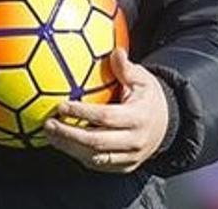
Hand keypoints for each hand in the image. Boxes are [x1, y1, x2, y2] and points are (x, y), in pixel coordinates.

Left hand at [43, 48, 170, 173]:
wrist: (167, 124)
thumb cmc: (149, 98)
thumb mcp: (143, 79)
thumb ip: (126, 68)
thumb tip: (115, 52)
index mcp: (138, 117)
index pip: (106, 117)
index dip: (82, 113)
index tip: (61, 106)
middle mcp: (135, 141)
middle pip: (97, 142)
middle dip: (69, 135)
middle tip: (49, 124)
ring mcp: (130, 157)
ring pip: (95, 158)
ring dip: (69, 148)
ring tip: (50, 135)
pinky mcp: (124, 166)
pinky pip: (99, 165)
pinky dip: (79, 156)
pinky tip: (63, 144)